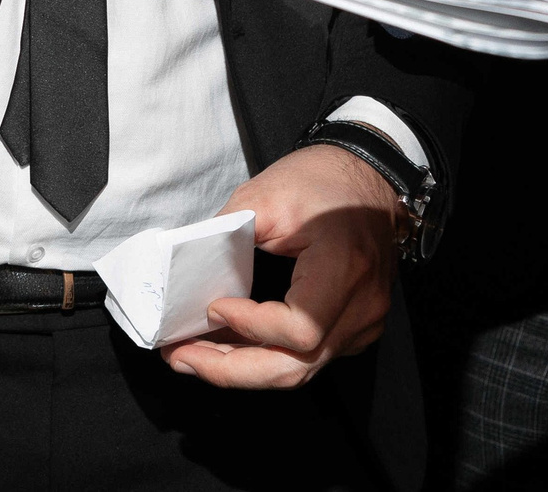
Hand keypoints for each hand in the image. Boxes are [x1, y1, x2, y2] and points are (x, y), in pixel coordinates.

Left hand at [166, 144, 404, 388]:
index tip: (212, 307)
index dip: (251, 325)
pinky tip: (227, 345)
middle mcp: (361, 307)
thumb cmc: (319, 181)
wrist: (367, 178)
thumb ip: (224, 237)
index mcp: (344, 269)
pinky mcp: (355, 328)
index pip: (300, 327)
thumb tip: (182, 273)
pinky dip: (264, 356)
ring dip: (241, 367)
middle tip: (180, 357)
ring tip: (192, 355)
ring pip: (299, 368)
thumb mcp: (264, 197)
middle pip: (296, 366)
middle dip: (231, 369)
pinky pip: (308, 356)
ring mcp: (362, 323)